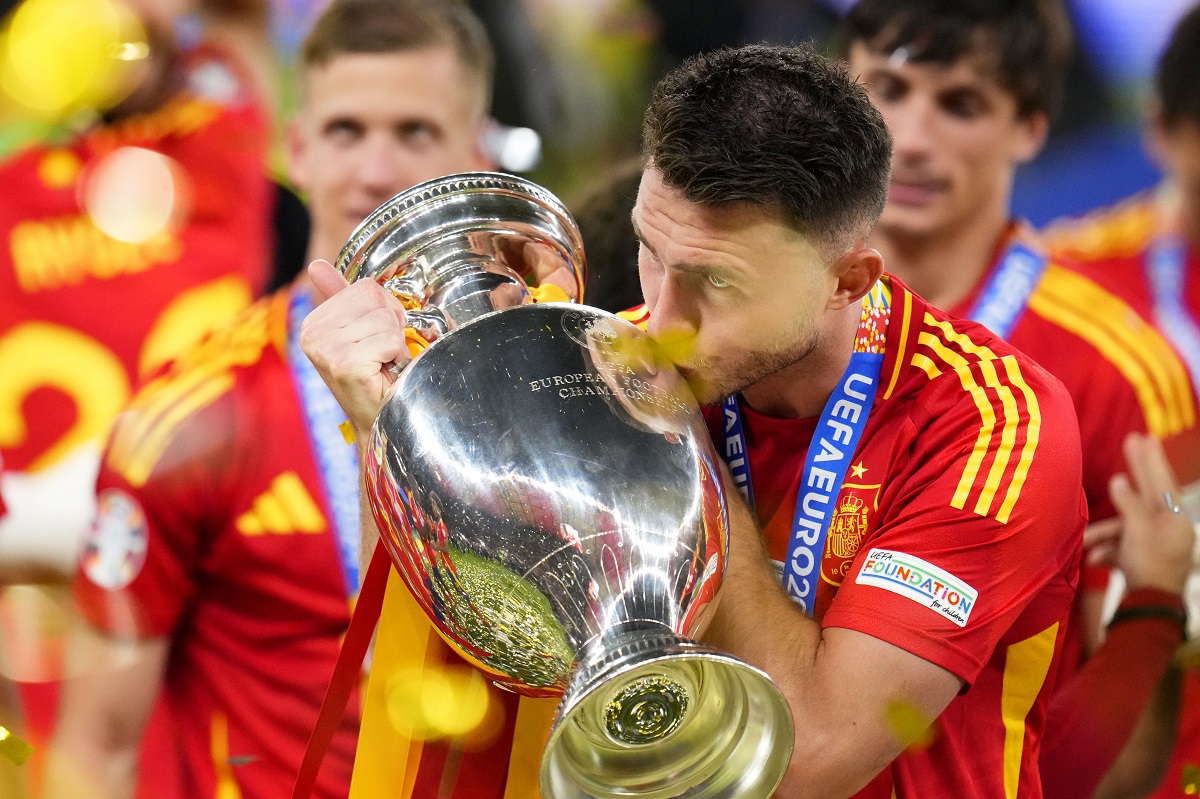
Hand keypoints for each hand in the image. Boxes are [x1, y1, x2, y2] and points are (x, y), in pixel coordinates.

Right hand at [299, 260, 410, 439]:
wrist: (380, 421)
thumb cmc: (374, 378)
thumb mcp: (357, 332)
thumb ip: (340, 297)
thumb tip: (316, 265)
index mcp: (313, 322)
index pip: (366, 288)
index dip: (385, 312)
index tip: (376, 339)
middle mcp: (312, 333)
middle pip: (376, 298)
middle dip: (391, 325)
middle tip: (382, 354)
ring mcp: (326, 350)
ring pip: (386, 320)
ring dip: (395, 344)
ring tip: (382, 365)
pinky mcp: (345, 364)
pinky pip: (391, 340)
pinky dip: (397, 357)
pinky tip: (384, 374)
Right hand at [1096, 433, 1194, 594]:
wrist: (1149, 607)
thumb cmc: (1148, 567)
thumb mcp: (1137, 532)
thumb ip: (1129, 504)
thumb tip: (1118, 479)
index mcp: (1175, 519)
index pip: (1161, 482)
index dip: (1150, 459)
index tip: (1144, 437)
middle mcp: (1168, 527)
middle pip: (1149, 493)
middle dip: (1136, 471)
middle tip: (1133, 440)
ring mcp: (1155, 541)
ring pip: (1126, 525)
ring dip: (1104, 534)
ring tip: (1087, 543)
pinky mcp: (1142, 555)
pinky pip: (1121, 543)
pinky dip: (1107, 549)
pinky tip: (1095, 558)